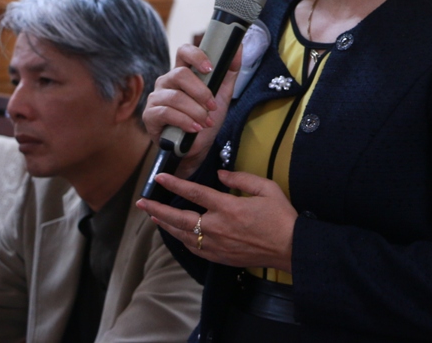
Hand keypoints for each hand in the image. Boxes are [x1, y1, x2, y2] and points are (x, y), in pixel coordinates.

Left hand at [136, 170, 296, 272]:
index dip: (174, 183)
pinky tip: (175, 233)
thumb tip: (221, 175)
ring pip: (182, 235)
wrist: (290, 248)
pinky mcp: (219, 257)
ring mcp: (216, 245)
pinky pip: (193, 247)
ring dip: (165, 225)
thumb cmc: (281, 217)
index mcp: (228, 207)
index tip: (159, 177)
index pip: (194, 193)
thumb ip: (242, 178)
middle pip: (179, 218)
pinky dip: (180, 239)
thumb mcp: (267, 189)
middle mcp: (217, 227)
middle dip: (157, 209)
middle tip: (141, 202)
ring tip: (153, 216)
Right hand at [142, 44, 241, 176]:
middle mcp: (167, 81)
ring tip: (206, 122)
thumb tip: (238, 48)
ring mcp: (157, 97)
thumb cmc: (207, 118)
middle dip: (201, 92)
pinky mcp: (150, 115)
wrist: (197, 147)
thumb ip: (229, 71)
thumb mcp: (222, 94)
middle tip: (212, 106)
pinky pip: (166, 113)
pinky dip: (184, 121)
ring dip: (196, 111)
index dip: (196, 56)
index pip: (184, 51)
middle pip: (180, 74)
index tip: (210, 68)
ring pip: (175, 97)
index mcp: (183, 73)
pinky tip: (194, 128)